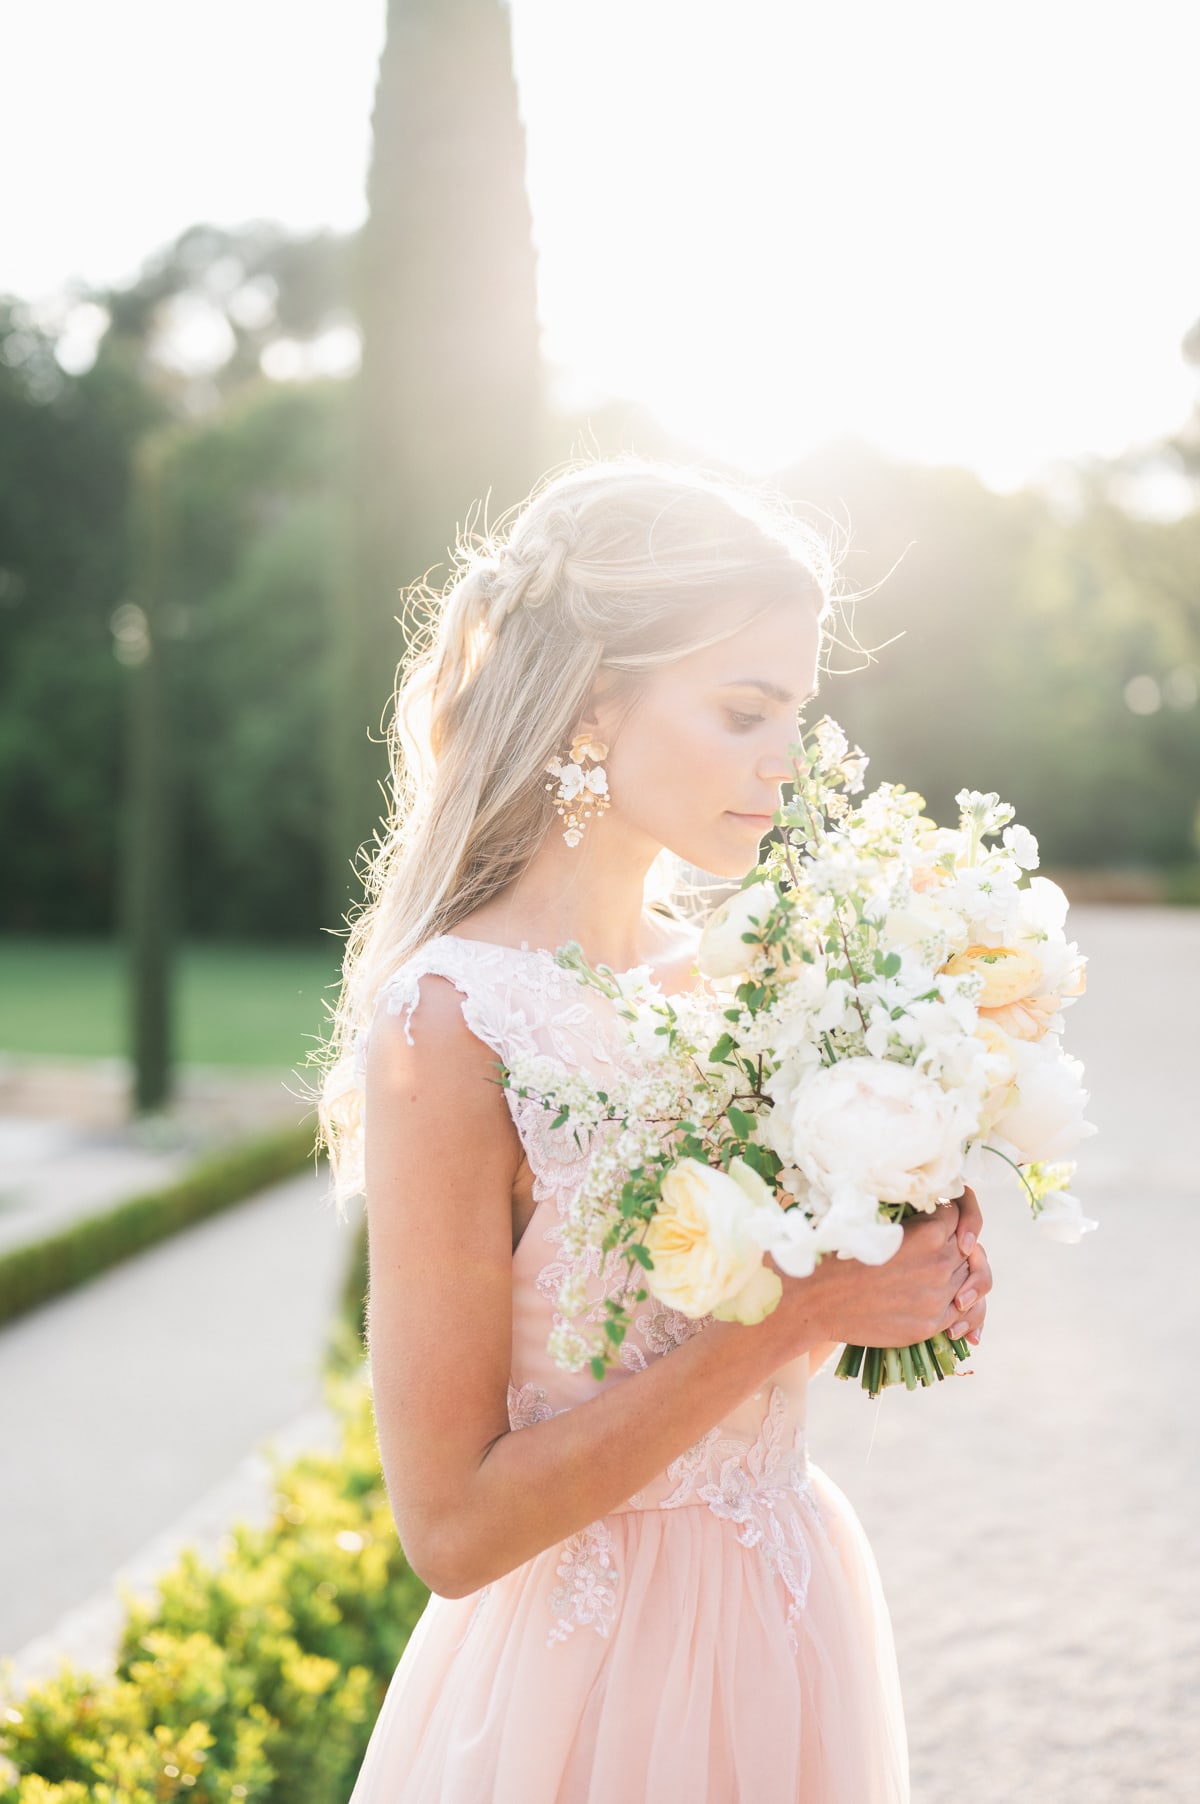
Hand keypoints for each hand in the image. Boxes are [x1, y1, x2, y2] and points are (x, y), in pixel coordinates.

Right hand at [771, 1188, 990, 1350]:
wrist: (817, 1297)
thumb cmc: (841, 1253)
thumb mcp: (880, 1222)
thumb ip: (914, 1219)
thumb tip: (939, 1214)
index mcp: (929, 1233)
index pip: (957, 1218)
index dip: (944, 1218)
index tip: (932, 1222)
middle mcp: (939, 1264)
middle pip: (965, 1249)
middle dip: (952, 1246)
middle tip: (930, 1249)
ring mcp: (938, 1297)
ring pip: (966, 1279)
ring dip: (954, 1275)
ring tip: (932, 1273)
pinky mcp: (930, 1324)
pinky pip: (960, 1311)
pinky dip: (955, 1304)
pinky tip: (939, 1299)